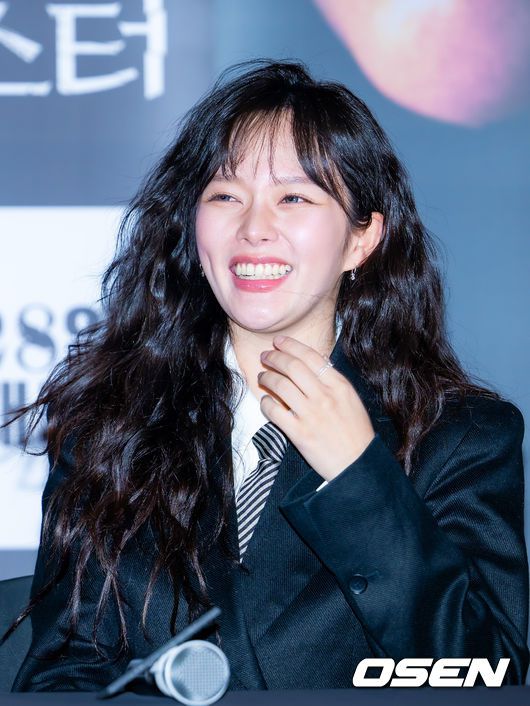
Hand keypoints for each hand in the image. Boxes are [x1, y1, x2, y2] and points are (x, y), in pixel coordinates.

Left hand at [258, 335, 375, 480]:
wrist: (358, 465)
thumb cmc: (355, 433)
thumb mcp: (351, 400)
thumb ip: (332, 381)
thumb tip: (311, 363)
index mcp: (339, 386)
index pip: (310, 356)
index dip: (291, 346)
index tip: (278, 342)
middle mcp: (324, 397)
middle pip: (292, 366)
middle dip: (274, 357)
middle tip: (265, 356)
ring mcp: (310, 415)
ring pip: (280, 385)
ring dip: (267, 377)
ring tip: (262, 377)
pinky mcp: (299, 433)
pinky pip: (274, 411)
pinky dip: (266, 402)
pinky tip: (266, 401)